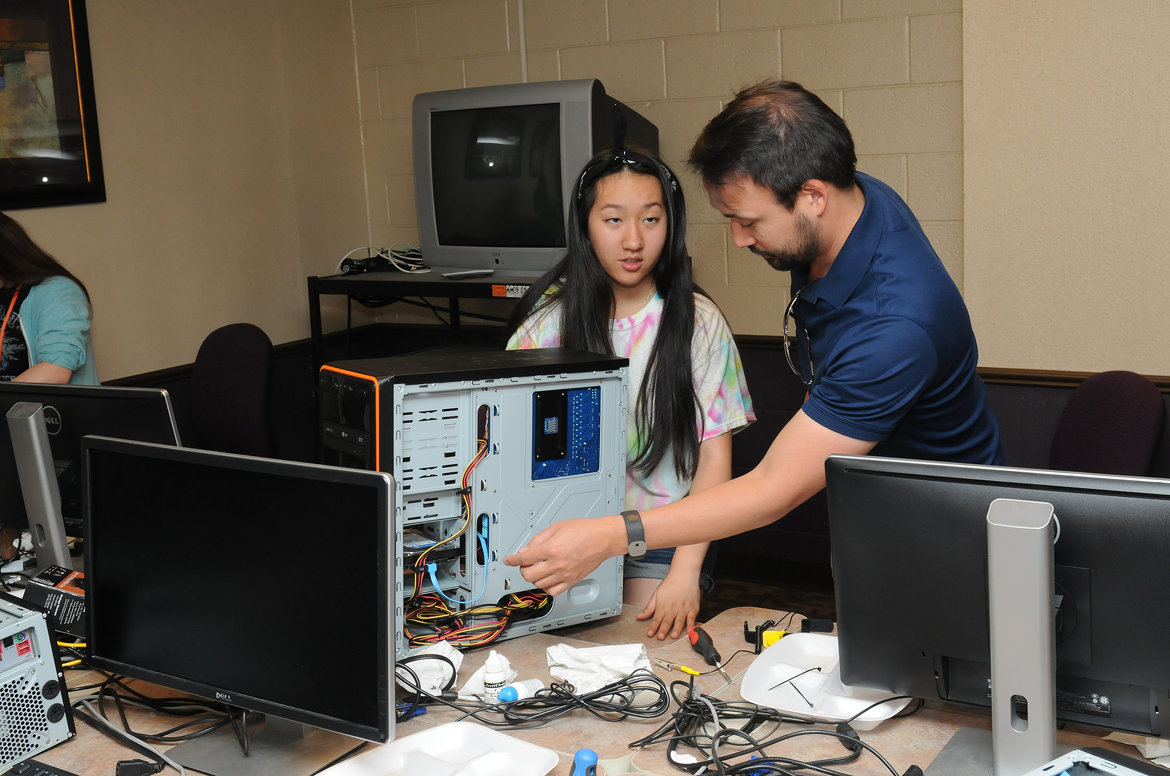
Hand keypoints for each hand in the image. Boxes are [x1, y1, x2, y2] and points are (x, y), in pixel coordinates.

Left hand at [504, 516, 619, 595]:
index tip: (509, 560)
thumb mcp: (556, 527)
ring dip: (534, 578)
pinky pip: (554, 591)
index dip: (512, 560)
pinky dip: (546, 587)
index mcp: (551, 549)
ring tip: (537, 570)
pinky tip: (547, 580)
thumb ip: (538, 539)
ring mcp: (565, 574)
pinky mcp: (572, 580)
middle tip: (525, 564)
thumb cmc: (584, 530)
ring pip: (540, 584)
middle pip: (529, 575)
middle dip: (523, 570)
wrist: (603, 538)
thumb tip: (526, 550)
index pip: (524, 558)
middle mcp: (557, 564)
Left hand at [635, 570, 699, 639]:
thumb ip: (649, 608)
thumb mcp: (656, 595)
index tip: (650, 634)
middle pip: (667, 621)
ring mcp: (684, 608)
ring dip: (676, 629)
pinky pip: (692, 619)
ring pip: (679, 621)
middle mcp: (673, 608)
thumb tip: (639, 617)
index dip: (653, 627)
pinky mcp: (693, 608)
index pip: (656, 618)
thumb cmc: (671, 584)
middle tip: (660, 638)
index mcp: (663, 605)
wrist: (684, 574)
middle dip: (663, 630)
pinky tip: (689, 632)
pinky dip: (690, 626)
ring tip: (673, 636)